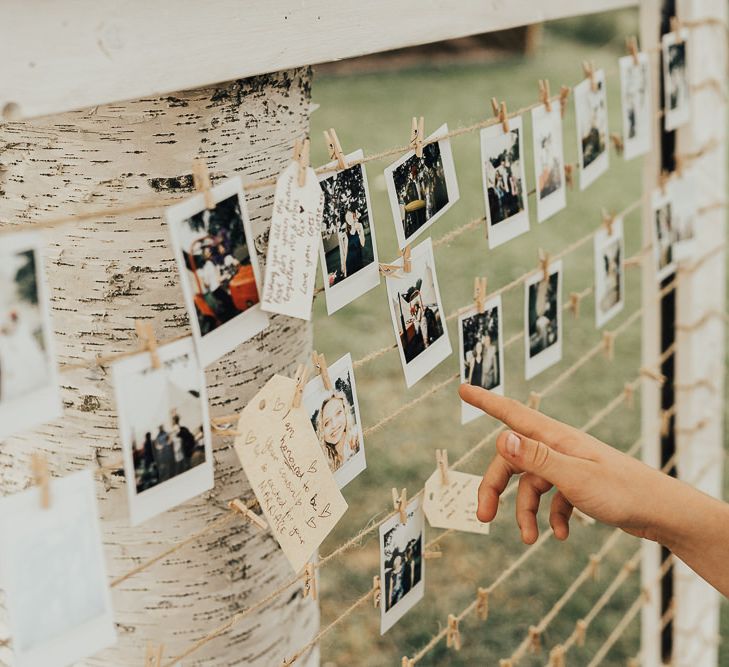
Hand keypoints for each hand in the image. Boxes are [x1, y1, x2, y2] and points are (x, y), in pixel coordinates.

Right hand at [458, 384, 672, 544]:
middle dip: (495, 488)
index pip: (513, 414)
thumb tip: (501, 438)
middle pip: (512, 460)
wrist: (662, 513)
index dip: (486, 402)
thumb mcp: (574, 477)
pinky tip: (562, 534)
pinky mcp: (579, 485)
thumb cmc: (623, 490)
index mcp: (555, 438)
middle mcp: (558, 447)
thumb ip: (536, 458)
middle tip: (483, 516)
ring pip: (530, 485)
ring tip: (530, 539)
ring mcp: (568, 466)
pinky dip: (551, 517)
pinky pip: (553, 499)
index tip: (463, 390)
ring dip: (525, 512)